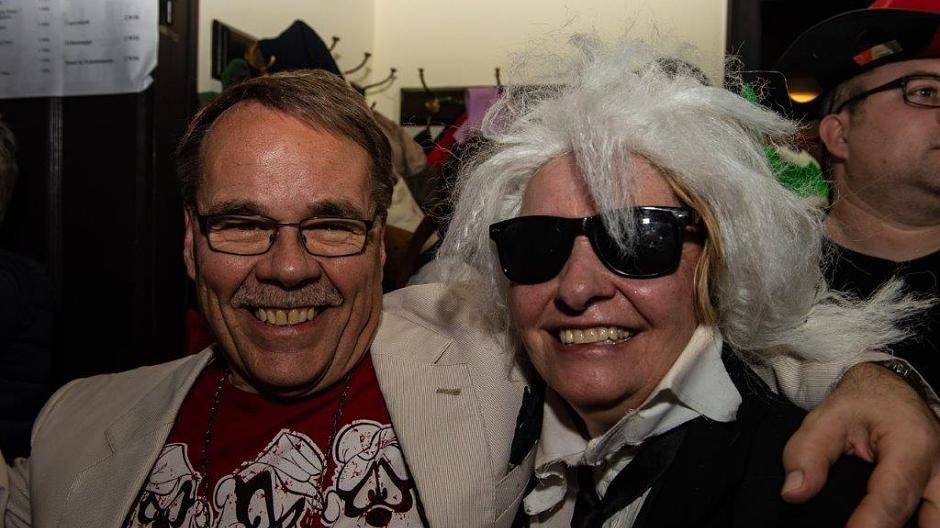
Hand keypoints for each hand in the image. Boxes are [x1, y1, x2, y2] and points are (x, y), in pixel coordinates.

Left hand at [781, 363, 939, 526]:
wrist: (891, 391)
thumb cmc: (862, 403)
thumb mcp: (826, 417)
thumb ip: (807, 453)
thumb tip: (794, 493)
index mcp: (912, 445)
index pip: (892, 496)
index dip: (870, 524)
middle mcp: (938, 469)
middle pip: (931, 518)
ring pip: (937, 518)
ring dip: (914, 527)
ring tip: (869, 526)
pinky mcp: (939, 492)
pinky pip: (932, 514)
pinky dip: (914, 523)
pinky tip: (879, 524)